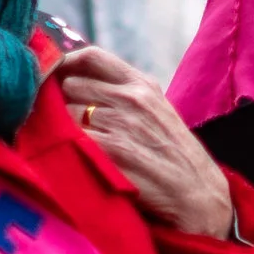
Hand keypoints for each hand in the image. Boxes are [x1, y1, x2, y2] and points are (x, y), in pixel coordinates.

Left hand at [55, 40, 236, 236]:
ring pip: (67, 113)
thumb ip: (122, 93)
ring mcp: (122, 125)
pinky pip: (72, 140)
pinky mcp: (112, 153)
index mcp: (142, 85)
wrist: (199, 196)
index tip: (54, 78)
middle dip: (63, 102)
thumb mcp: (156, 112)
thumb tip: (74, 79)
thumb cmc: (173, 156)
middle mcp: (132, 99)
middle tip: (67, 123)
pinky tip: (79, 161)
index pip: (91, 56)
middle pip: (72, 85)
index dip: (65, 63)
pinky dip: (68, 149)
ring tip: (77, 146)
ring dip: (64, 129)